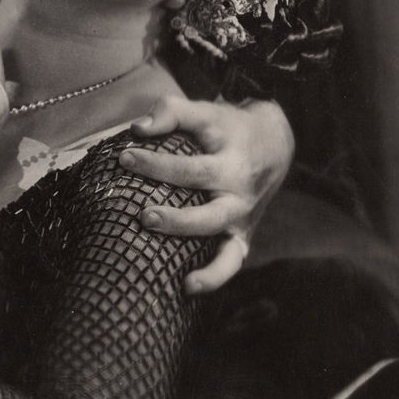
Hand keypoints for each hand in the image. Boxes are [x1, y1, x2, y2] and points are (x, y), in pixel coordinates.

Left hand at [120, 94, 293, 295]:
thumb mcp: (206, 111)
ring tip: (171, 263)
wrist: (275, 145)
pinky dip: (213, 278)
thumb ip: (172, 111)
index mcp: (231, 162)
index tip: (123, 157)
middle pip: (209, 212)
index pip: (191, 167)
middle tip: (143, 215)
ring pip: (224, 246)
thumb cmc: (227, 129)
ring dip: (195, 257)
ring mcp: (243, 220)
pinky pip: (230, 263)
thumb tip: (138, 128)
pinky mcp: (242, 238)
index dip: (156, 163)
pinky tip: (187, 287)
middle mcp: (240, 195)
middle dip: (176, 219)